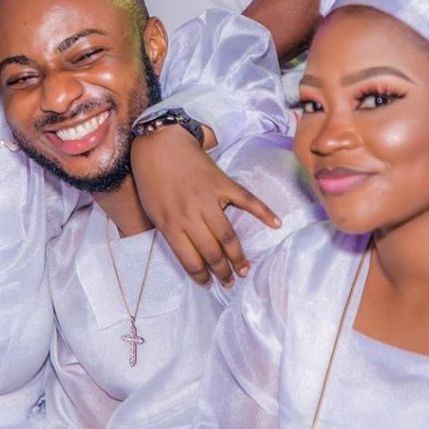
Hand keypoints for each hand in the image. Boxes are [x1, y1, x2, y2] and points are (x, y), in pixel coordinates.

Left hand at [131, 125, 281, 286]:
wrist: (159, 144)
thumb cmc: (152, 179)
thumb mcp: (153, 211)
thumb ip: (171, 232)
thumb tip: (190, 254)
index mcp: (170, 224)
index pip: (190, 259)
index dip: (201, 275)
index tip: (209, 284)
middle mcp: (190, 215)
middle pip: (212, 251)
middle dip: (222, 271)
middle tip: (231, 282)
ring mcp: (208, 199)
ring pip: (227, 235)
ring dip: (238, 256)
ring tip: (245, 269)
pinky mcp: (222, 183)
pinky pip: (246, 200)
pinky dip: (263, 212)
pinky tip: (275, 224)